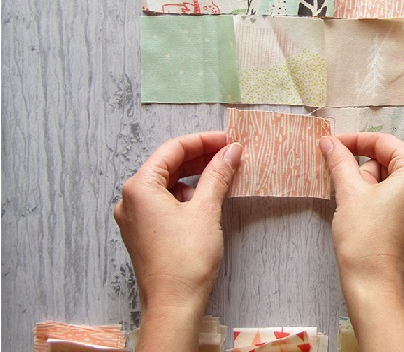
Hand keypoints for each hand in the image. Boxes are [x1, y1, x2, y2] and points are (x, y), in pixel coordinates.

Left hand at [114, 132, 240, 351]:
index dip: (202, 141)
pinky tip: (209, 196)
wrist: (174, 305)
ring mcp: (135, 218)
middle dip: (200, 157)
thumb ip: (218, 175)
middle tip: (229, 153)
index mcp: (139, 188)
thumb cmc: (185, 259)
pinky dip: (187, 194)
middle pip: (167, 165)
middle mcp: (131, 200)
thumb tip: (231, 151)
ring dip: (195, 176)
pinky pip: (165, 202)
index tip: (227, 140)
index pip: (172, 150)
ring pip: (167, 184)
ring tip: (224, 172)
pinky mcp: (144, 232)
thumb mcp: (206, 210)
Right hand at [320, 133, 403, 351]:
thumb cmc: (365, 238)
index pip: (385, 143)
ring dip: (368, 186)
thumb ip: (340, 162)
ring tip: (353, 208)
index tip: (332, 144)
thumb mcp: (349, 193)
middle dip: (363, 171)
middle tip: (344, 189)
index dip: (356, 141)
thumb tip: (329, 142)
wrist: (375, 287)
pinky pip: (397, 200)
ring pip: (391, 182)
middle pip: (389, 162)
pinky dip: (378, 200)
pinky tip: (362, 216)